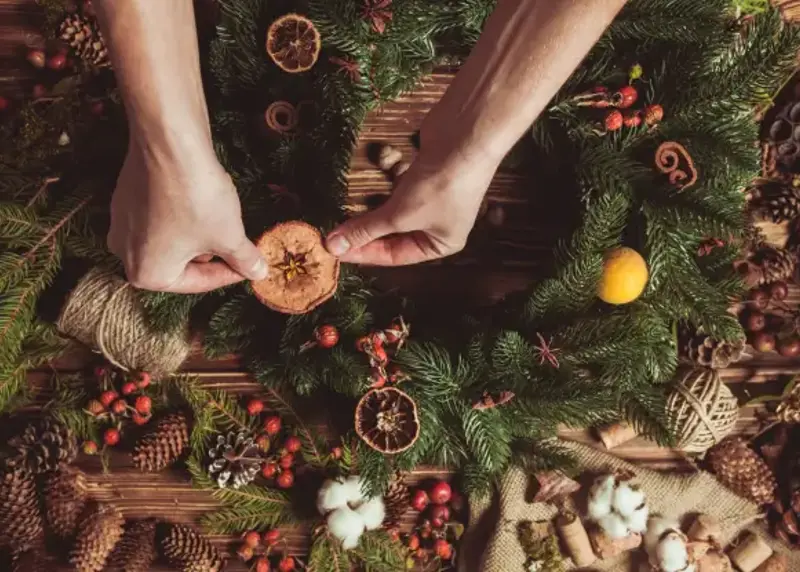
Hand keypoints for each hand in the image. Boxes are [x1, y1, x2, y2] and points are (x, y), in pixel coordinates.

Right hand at [107, 138, 266, 292]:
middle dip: (212, 256)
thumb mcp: (230, 236)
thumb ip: (244, 260)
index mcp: (147, 274)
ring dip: (198, 236)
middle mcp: (124, 253)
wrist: (170, 143)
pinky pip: (158, 217)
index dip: (229, 274)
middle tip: (239, 248)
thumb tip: (259, 273)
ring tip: (224, 225)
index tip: (250, 267)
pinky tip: (201, 203)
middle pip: (180, 263)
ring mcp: (120, 223)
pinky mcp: (124, 196)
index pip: (197, 283)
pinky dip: (181, 215)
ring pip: (169, 239)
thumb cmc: (198, 199)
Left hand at [325, 142, 498, 264]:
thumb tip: (334, 247)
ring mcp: (432, 196)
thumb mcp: (399, 214)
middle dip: (365, 232)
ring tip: (343, 213)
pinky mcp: (424, 173)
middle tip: (333, 233)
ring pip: (393, 210)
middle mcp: (438, 224)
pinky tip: (367, 187)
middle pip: (393, 234)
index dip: (363, 253)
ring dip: (371, 210)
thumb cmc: (440, 186)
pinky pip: (397, 187)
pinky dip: (384, 187)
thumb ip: (366, 230)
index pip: (394, 256)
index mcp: (440, 244)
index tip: (334, 250)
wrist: (466, 136)